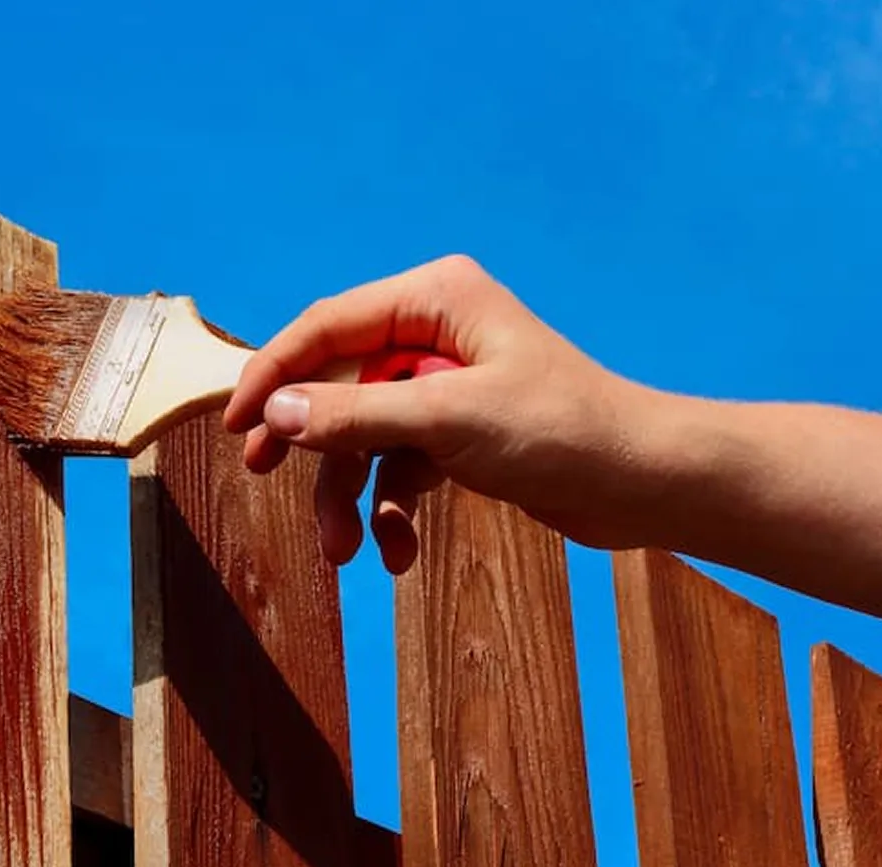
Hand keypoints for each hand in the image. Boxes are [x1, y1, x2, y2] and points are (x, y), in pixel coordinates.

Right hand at [223, 254, 659, 573]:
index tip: (236, 425)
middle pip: (339, 382)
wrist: (646, 485)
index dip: (274, 372)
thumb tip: (276, 409)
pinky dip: (393, 509)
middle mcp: (435, 333)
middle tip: (264, 474)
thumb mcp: (448, 419)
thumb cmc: (563, 431)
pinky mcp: (460, 434)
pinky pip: (401, 466)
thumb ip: (356, 413)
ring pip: (366, 435)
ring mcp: (446, 385)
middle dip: (309, 441)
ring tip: (344, 551)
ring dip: (349, 493)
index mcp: (434, 299)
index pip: (327, 327)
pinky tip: (398, 553)